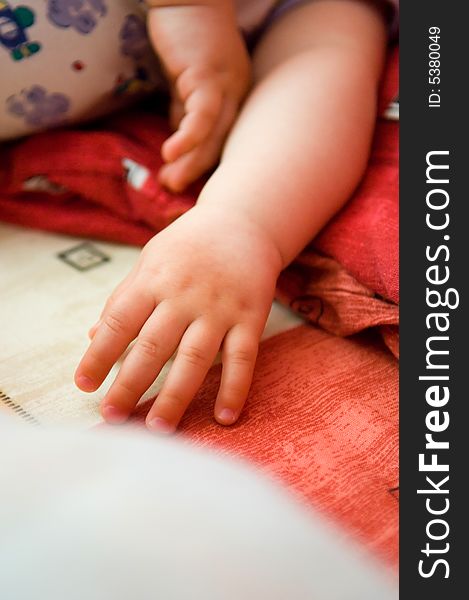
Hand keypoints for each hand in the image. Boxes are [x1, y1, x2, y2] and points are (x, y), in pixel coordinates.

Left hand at [74, 205, 281, 432]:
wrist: (242, 223)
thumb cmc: (188, 246)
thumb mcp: (149, 260)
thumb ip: (123, 298)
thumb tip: (91, 336)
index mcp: (154, 280)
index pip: (119, 322)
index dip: (99, 354)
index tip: (84, 384)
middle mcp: (184, 296)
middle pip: (153, 346)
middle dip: (130, 384)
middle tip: (112, 417)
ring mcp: (219, 308)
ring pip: (194, 358)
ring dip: (176, 396)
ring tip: (158, 429)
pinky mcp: (251, 317)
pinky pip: (242, 357)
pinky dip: (234, 388)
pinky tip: (224, 417)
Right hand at [146, 2, 250, 191]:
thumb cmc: (187, 36)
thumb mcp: (186, 82)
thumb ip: (184, 110)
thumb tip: (178, 140)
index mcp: (234, 99)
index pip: (222, 141)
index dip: (202, 165)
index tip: (184, 185)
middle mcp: (237, 96)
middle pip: (221, 144)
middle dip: (196, 172)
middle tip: (173, 191)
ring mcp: (227, 86)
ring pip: (214, 135)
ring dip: (191, 162)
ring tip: (169, 181)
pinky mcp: (209, 75)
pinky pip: (203, 114)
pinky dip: (188, 137)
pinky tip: (169, 153)